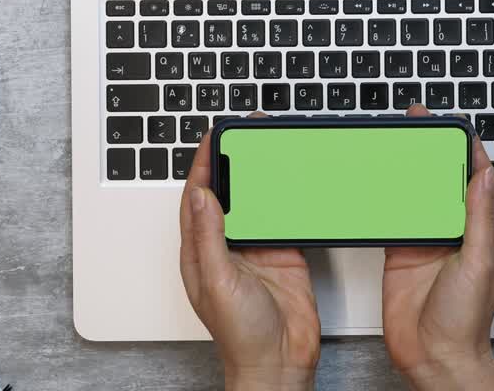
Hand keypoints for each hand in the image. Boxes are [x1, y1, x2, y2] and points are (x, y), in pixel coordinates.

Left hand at [179, 131, 320, 390]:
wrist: (279, 362)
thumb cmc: (240, 335)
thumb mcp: (217, 280)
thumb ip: (209, 237)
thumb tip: (202, 195)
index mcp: (201, 250)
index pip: (198, 197)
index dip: (204, 165)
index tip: (213, 137)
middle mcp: (227, 246)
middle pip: (228, 192)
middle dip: (234, 161)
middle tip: (245, 132)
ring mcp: (257, 248)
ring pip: (257, 201)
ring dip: (262, 175)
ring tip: (268, 147)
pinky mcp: (284, 252)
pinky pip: (286, 217)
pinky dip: (290, 198)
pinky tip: (295, 181)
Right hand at [382, 106, 493, 390]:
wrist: (435, 357)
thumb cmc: (466, 321)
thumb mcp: (480, 263)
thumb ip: (480, 219)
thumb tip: (483, 177)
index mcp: (483, 232)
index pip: (478, 180)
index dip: (467, 150)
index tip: (454, 127)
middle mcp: (456, 233)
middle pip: (444, 181)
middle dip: (434, 151)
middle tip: (418, 124)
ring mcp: (427, 242)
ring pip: (418, 195)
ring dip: (409, 171)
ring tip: (397, 145)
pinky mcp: (401, 253)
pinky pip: (394, 218)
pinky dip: (386, 200)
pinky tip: (378, 183)